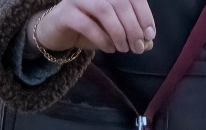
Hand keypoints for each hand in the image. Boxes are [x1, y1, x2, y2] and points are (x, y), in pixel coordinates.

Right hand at [27, 0, 155, 55]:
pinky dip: (102, 38)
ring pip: (104, 9)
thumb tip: (148, 42)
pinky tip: (109, 49)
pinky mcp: (66, 13)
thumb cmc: (87, 30)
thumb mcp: (112, 33)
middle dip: (133, 27)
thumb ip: (130, 35)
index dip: (144, 14)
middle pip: (120, 2)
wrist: (56, 34)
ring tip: (123, 49)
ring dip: (119, 32)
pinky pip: (87, 24)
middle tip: (138, 48)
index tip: (150, 35)